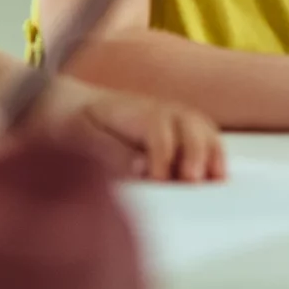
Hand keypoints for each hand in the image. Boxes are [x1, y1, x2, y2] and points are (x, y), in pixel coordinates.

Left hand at [40, 80, 225, 181]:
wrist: (70, 107)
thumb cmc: (74, 123)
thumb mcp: (79, 136)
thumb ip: (110, 151)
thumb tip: (142, 169)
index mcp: (133, 110)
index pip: (158, 129)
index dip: (162, 155)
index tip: (159, 180)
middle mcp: (159, 109)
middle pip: (189, 124)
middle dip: (194, 152)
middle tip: (192, 181)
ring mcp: (172, 116)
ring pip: (202, 128)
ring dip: (212, 152)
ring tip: (217, 180)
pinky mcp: (178, 129)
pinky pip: (205, 135)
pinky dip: (215, 153)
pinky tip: (218, 175)